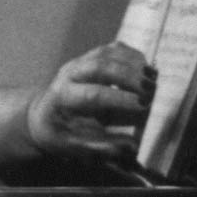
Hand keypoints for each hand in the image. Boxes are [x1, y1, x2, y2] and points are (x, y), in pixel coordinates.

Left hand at [26, 41, 154, 159]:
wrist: (43, 115)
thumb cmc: (60, 133)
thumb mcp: (74, 146)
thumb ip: (102, 146)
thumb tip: (131, 147)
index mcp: (62, 97)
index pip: (93, 94)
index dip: (120, 99)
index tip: (143, 106)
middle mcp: (69, 74)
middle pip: (100, 66)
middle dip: (129, 77)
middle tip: (151, 90)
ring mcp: (80, 62)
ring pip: (108, 53)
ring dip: (134, 64)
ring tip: (153, 80)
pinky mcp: (91, 57)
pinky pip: (114, 49)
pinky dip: (133, 56)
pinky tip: (146, 70)